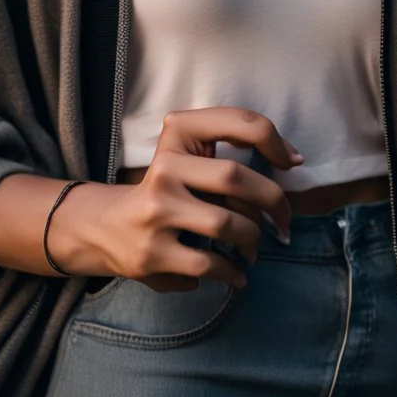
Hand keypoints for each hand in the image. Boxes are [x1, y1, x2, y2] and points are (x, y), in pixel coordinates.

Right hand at [51, 107, 303, 291]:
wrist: (104, 226)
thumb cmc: (165, 189)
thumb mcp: (186, 156)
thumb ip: (228, 151)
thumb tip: (290, 161)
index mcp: (177, 134)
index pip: (237, 122)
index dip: (275, 141)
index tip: (292, 162)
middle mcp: (164, 168)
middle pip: (235, 177)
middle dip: (273, 201)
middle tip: (284, 220)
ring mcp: (156, 212)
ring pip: (227, 224)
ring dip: (252, 239)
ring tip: (253, 247)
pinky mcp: (152, 253)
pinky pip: (210, 264)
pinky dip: (232, 273)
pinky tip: (237, 275)